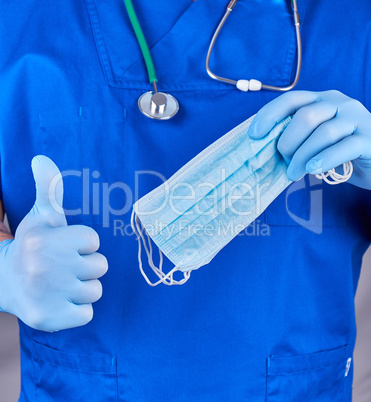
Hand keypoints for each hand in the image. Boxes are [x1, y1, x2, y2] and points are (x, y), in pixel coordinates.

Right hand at [0, 156, 107, 331]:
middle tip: (63, 267)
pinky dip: (77, 310)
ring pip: (95, 291)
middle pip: (100, 266)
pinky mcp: (50, 320)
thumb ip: (49, 189)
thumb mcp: (41, 216)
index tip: (65, 247)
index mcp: (47, 241)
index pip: (94, 241)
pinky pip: (87, 314)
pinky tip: (60, 302)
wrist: (5, 283)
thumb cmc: (33, 245)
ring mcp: (48, 296)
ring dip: (83, 288)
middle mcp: (46, 268)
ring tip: (61, 284)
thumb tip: (42, 158)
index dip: (83, 244)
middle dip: (86, 266)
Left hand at [248, 90, 370, 189]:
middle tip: (284, 163)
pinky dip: (324, 159)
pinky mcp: (370, 138)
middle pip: (305, 116)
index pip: (291, 99)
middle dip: (288, 143)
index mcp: (321, 100)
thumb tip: (264, 147)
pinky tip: (313, 169)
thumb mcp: (314, 140)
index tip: (254, 135)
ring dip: (302, 157)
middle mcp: (340, 103)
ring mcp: (357, 119)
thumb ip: (296, 137)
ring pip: (323, 133)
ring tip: (294, 174)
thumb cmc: (338, 151)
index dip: (269, 115)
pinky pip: (344, 147)